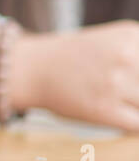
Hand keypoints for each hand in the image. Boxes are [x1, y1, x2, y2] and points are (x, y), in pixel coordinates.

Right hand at [11, 21, 138, 130]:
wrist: (33, 68)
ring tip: (123, 102)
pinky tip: (122, 116)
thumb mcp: (120, 40)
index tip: (138, 84)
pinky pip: (138, 125)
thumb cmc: (79, 57)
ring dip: (136, 106)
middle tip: (128, 92)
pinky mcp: (104, 110)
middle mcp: (126, 56)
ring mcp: (115, 83)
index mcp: (133, 35)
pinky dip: (134, 124)